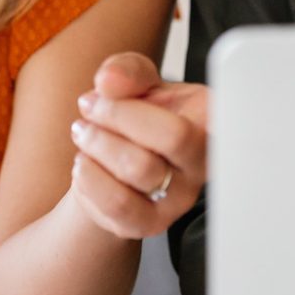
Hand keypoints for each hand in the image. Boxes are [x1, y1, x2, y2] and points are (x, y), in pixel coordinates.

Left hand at [69, 52, 209, 238]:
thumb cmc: (139, 118)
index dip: (156, 102)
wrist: (117, 162)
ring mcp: (180, 198)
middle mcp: (204, 162)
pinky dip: (89, 178)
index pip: (206, 107)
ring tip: (83, 132)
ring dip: (97, 144)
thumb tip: (110, 79)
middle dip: (115, 115)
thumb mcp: (137, 82)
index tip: (110, 89)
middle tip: (90, 106)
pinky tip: (85, 163)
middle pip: (170, 136)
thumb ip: (128, 71)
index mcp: (211, 120)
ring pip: (140, 170)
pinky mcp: (151, 224)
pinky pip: (119, 204)